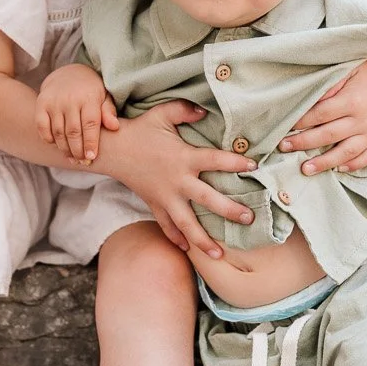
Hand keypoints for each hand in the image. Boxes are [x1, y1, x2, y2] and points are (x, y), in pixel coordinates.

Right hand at [34, 65, 115, 165]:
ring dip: (65, 149)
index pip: (90, 124)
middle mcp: (70, 99)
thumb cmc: (91, 91)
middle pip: (73, 131)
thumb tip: (115, 127)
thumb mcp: (104, 96)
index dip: (90, 143)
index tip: (91, 157)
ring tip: (72, 159)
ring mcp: (54, 101)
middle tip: (82, 162)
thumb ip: (109, 111)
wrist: (68, 74)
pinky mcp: (41, 104)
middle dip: (78, 150)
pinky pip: (42, 126)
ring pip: (58, 132)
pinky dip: (48, 139)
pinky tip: (56, 145)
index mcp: (88, 97)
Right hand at [98, 101, 256, 259]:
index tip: (254, 166)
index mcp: (184, 157)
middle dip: (230, 210)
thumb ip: (185, 110)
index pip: (216, 160)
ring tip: (219, 255)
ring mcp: (165, 196)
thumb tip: (205, 110)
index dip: (236, 162)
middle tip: (249, 218)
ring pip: (186, 223)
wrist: (112, 150)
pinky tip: (188, 249)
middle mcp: (177, 181)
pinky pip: (166, 225)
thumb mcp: (162, 113)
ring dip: (203, 240)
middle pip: (208, 199)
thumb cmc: (140, 130)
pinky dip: (175, 238)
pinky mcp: (154, 204)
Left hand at [278, 56, 366, 174]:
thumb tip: (309, 102)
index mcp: (352, 100)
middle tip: (284, 148)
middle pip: (329, 135)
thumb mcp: (348, 70)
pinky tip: (338, 169)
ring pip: (347, 152)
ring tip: (305, 169)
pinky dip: (353, 165)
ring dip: (325, 163)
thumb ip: (329, 87)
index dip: (301, 122)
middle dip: (304, 143)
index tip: (285, 127)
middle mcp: (364, 119)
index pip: (321, 114)